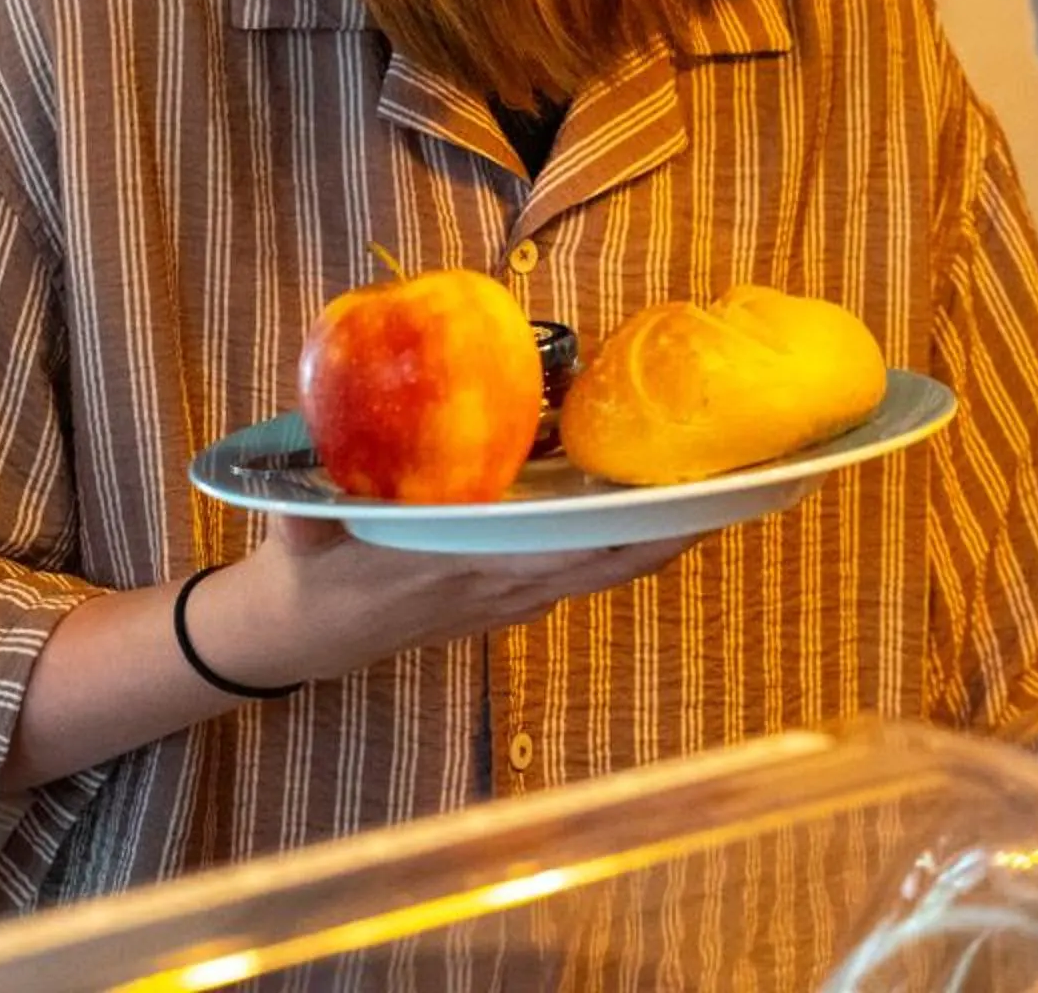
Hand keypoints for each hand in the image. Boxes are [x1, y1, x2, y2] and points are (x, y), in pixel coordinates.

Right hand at [190, 517, 705, 690]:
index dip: (630, 529)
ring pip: (607, 569)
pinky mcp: (509, 600)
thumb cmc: (306, 568)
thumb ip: (326, 473)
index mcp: (465, 566)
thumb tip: (334, 400)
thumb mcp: (305, 518)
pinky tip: (654, 507)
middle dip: (679, 527)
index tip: (684, 498)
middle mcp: (503, 587)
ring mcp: (511, 599)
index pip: (565, 552)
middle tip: (743, 481)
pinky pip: (584, 572)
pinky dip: (625, 544)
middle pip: (613, 562)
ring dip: (663, 536)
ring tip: (721, 488)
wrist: (294, 638)